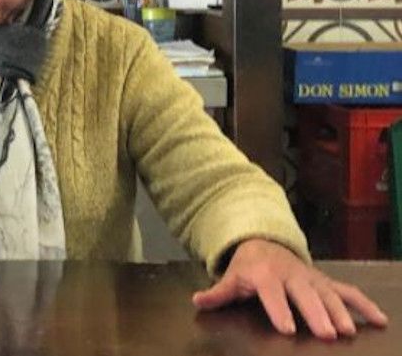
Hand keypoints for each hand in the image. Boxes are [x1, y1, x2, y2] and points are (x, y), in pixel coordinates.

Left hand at [192, 238, 388, 338]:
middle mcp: (291, 276)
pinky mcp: (326, 282)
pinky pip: (348, 292)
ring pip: (328, 294)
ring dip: (341, 312)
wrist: (265, 242)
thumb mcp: (232, 277)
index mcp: (265, 275)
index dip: (279, 311)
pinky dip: (364, 304)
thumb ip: (219, 294)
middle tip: (327, 334)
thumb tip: (197, 301)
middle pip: (305, 296)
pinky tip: (380, 320)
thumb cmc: (248, 268)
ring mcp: (311, 278)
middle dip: (316, 314)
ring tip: (349, 331)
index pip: (272, 294)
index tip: (287, 329)